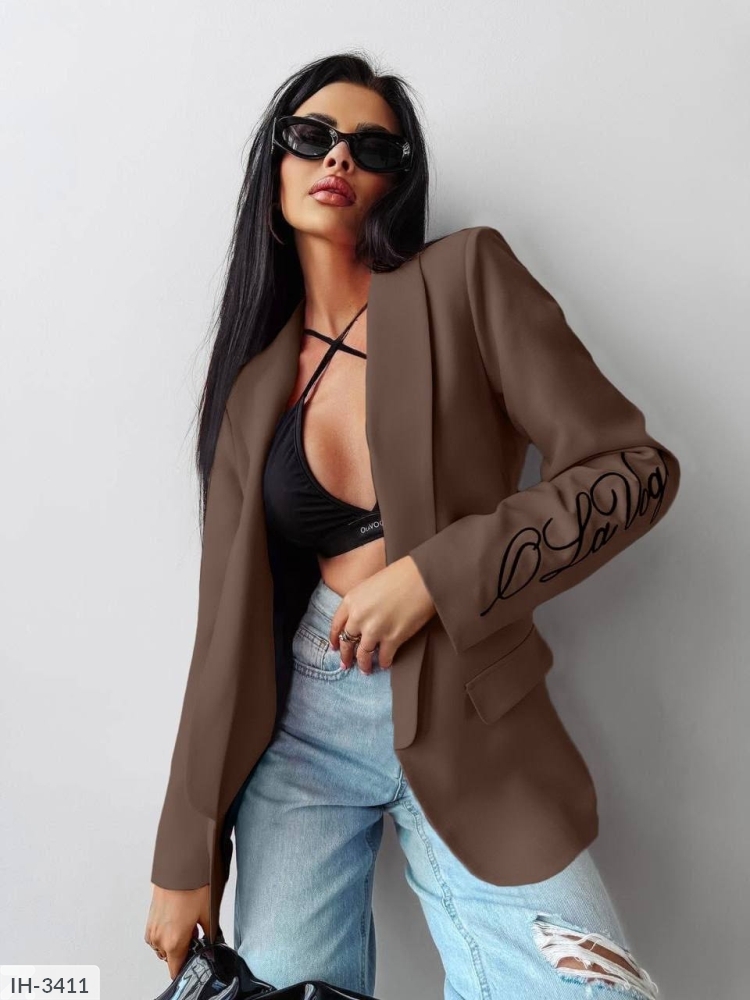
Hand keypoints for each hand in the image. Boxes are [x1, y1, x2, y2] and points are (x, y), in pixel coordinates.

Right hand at [144, 882, 209, 979]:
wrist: (179, 867)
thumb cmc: (192, 887)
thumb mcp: (207, 913)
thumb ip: (211, 934)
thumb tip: (214, 941)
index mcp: (173, 942)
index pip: (175, 969)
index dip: (186, 967)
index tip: (195, 960)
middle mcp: (159, 938)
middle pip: (169, 958)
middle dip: (182, 951)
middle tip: (196, 936)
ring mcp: (152, 928)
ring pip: (162, 947)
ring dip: (173, 942)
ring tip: (188, 924)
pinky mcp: (150, 919)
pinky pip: (156, 935)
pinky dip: (166, 933)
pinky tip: (178, 919)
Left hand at [329, 556, 436, 673]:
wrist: (421, 577)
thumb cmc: (400, 576)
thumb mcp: (370, 585)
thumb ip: (361, 603)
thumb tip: (361, 620)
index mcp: (351, 600)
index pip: (336, 625)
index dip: (335, 638)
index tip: (335, 647)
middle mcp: (358, 617)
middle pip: (347, 641)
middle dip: (346, 655)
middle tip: (346, 664)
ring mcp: (374, 629)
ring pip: (363, 654)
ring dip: (364, 664)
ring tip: (366, 669)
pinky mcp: (392, 638)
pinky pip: (384, 657)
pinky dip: (384, 662)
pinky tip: (385, 664)